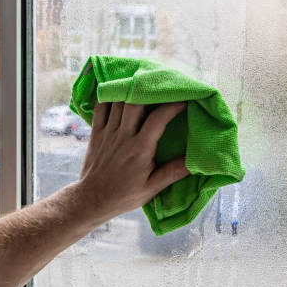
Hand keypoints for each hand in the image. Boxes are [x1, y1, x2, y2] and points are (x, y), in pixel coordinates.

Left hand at [76, 100, 188, 225]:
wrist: (92, 200)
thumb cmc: (124, 195)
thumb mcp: (152, 188)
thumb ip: (173, 172)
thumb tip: (195, 160)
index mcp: (139, 149)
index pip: (158, 118)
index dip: (173, 105)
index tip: (185, 99)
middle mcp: (123, 136)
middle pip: (135, 102)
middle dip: (150, 91)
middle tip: (163, 88)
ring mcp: (108, 132)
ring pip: (118, 101)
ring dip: (132, 90)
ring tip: (144, 86)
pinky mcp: (96, 131)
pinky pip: (100, 106)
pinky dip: (110, 95)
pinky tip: (120, 90)